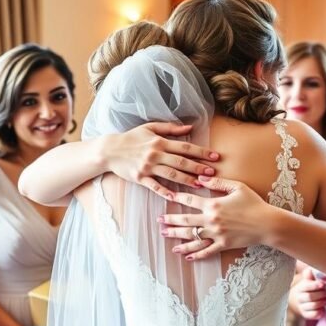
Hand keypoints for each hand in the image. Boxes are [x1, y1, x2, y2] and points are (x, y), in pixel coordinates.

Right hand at [105, 123, 219, 197]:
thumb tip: (190, 128)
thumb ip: (170, 128)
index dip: (201, 152)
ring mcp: (148, 167)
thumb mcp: (150, 128)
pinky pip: (155, 186)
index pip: (185, 147)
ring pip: (171, 175)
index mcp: (160, 142)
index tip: (215, 156)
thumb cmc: (131, 138)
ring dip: (186, 180)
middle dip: (198, 167)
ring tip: (200, 184)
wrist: (110, 150)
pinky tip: (175, 197)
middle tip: (212, 173)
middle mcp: (155, 154)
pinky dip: (165, 192)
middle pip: (181, 162)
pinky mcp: (140, 178)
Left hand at [159, 176, 271, 259]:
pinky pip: (206, 251)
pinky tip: (186, 257)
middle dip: (170, 221)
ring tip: (166, 237)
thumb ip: (218, 182)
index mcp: (213, 205)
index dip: (177, 198)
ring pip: (192, 238)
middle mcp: (211, 220)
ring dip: (177, 238)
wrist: (267, 223)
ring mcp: (216, 235)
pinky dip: (195, 255)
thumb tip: (201, 178)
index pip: (190, 201)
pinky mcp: (223, 245)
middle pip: (186, 221)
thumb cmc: (254, 203)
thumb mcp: (237, 187)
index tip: (167, 197)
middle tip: (159, 221)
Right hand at [288, 268, 325, 319]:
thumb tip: (312, 269)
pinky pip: (311, 315)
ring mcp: (302, 306)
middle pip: (309, 297)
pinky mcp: (305, 314)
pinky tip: (323, 310)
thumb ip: (311, 274)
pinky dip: (318, 313)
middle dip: (320, 295)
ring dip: (321, 303)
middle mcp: (300, 297)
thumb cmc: (308, 288)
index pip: (306, 286)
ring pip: (311, 306)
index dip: (314, 285)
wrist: (299, 300)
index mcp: (301, 287)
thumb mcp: (308, 280)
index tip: (323, 284)